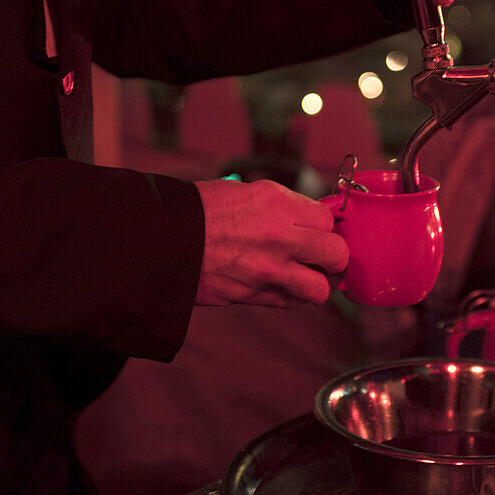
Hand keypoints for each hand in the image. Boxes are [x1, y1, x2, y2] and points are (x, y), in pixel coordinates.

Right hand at [193, 179, 347, 306]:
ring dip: (316, 283)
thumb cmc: (197, 211)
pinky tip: (283, 285)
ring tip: (305, 275)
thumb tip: (306, 219)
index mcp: (276, 202)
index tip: (319, 229)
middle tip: (323, 255)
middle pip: (336, 253)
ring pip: (320, 289)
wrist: (158, 241)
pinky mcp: (252, 295)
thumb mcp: (244, 192)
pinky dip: (292, 297)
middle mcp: (279, 236)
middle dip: (333, 256)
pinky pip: (290, 302)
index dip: (325, 226)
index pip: (327, 219)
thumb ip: (280, 206)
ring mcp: (267, 270)